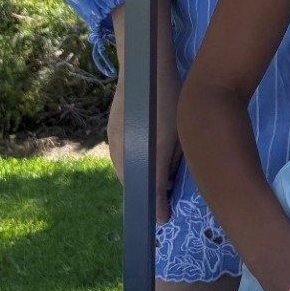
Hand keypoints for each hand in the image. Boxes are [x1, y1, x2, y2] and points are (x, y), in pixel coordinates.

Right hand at [106, 75, 181, 224]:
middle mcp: (127, 150)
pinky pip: (118, 156)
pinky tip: (141, 160)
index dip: (157, 206)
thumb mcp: (179, 133)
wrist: (146, 71)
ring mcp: (114, 141)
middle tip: (160, 199)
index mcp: (150, 151)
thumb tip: (166, 182)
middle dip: (145, 193)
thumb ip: (173, 160)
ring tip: (151, 179)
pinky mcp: (110, 132)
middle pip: (134, 182)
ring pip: (124, 170)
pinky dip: (129, 163)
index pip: (151, 189)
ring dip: (136, 178)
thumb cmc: (171, 100)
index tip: (162, 219)